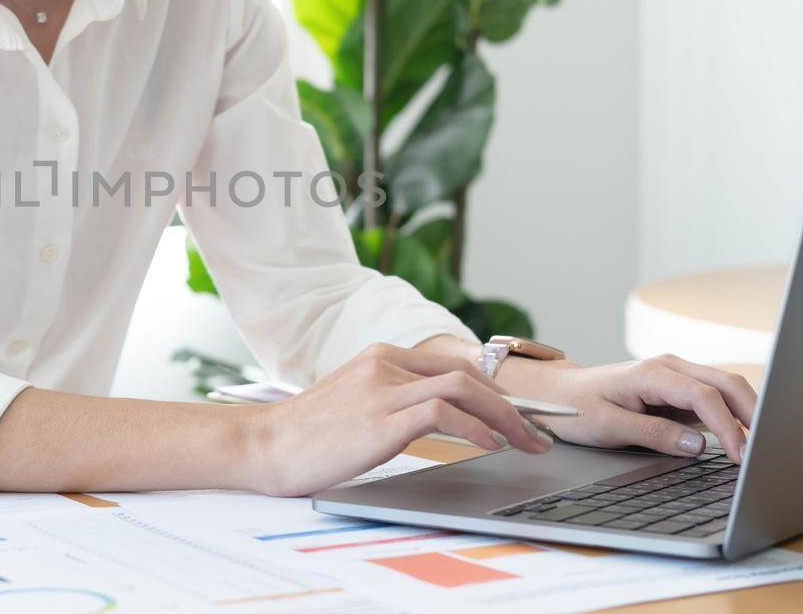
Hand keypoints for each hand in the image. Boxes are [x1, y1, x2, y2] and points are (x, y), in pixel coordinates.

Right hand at [243, 342, 553, 496]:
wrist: (262, 445)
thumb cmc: (305, 436)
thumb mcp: (355, 406)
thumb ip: (392, 401)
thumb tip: (440, 419)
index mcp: (382, 357)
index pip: (455, 365)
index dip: (497, 388)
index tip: (523, 414)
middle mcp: (386, 362)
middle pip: (470, 373)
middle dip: (514, 403)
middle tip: (540, 431)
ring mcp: (384, 387)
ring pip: (466, 388)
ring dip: (508, 417)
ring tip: (529, 442)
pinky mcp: (381, 416)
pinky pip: (445, 413)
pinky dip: (477, 428)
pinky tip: (492, 445)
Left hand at [498, 353, 757, 462]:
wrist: (559, 393)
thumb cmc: (576, 407)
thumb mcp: (608, 426)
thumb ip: (652, 434)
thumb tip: (697, 446)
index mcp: (653, 372)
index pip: (704, 396)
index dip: (727, 427)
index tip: (739, 456)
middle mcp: (671, 368)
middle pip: (727, 384)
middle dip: (753, 415)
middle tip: (765, 454)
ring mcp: (677, 378)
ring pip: (727, 389)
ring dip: (748, 415)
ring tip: (762, 449)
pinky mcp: (679, 392)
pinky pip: (715, 400)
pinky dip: (734, 417)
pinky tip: (743, 441)